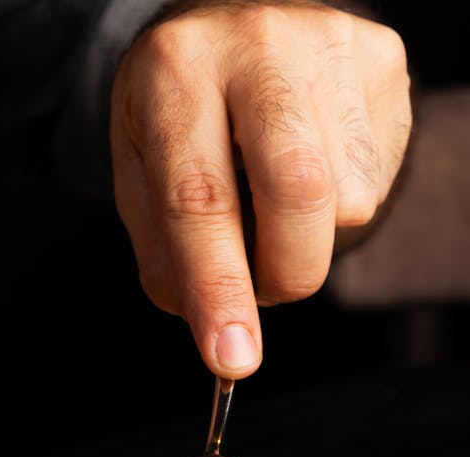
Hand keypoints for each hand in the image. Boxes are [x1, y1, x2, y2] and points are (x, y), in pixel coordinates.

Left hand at [110, 0, 411, 377]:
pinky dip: (339, 207)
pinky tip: (311, 169)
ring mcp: (328, 46)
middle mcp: (257, 46)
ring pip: (346, 201)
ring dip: (307, 238)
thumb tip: (215, 325)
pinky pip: (375, 181)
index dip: (219, 289)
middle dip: (284, 274)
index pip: (200, 200)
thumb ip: (167, 255)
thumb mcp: (143, 175)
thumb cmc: (183, 115)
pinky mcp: (379, 62)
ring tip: (273, 201)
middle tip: (264, 292)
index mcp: (175, 72)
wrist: (232, 29)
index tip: (232, 358)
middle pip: (297, 192)